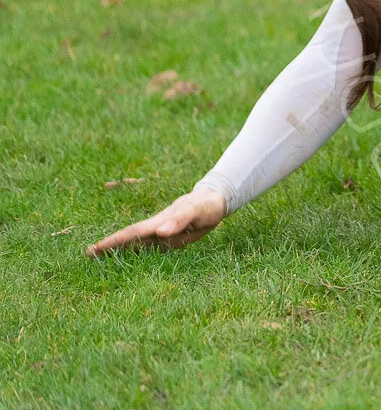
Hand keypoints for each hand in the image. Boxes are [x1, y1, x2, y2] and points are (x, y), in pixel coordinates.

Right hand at [87, 187, 227, 256]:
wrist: (215, 200)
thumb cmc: (206, 206)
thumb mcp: (195, 212)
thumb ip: (178, 221)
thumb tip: (160, 232)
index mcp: (159, 223)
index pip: (132, 233)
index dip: (113, 241)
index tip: (94, 248)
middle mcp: (156, 228)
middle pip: (129, 238)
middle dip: (109, 245)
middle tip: (87, 254)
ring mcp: (161, 233)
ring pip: (136, 243)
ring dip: (119, 250)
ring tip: (99, 258)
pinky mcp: (169, 238)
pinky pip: (149, 246)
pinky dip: (135, 252)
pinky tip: (128, 259)